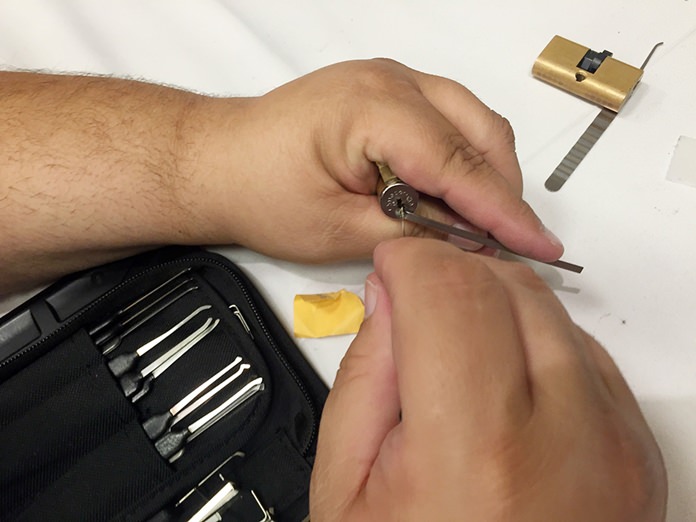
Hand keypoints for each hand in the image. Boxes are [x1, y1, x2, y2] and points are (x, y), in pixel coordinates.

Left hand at [186, 59, 562, 262]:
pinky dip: (460, 158)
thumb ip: (413, 236)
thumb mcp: (339, 230)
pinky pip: (447, 119)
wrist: (217, 161)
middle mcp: (391, 80)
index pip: (460, 164)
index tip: (542, 247)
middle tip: (506, 244)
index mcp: (375, 109)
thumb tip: (471, 243)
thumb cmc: (259, 192)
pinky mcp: (387, 91)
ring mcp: (390, 79)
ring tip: (479, 225)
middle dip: (500, 191)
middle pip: (480, 132)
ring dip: (484, 173)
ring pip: (470, 121)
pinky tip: (452, 195)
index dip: (505, 212)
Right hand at [310, 238, 665, 520]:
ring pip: (551, 310)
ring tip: (455, 358)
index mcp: (476, 454)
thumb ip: (367, 371)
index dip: (410, 263)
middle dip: (450, 276)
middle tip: (416, 306)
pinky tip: (503, 387)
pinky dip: (537, 346)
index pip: (449, 291)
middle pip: (507, 287)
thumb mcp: (346, 487)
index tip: (391, 270)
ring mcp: (616, 448)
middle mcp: (568, 443)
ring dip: (494, 308)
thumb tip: (394, 296)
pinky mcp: (638, 454)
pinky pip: (586, 354)